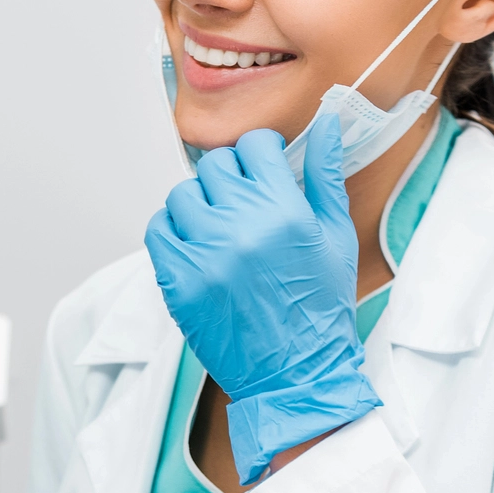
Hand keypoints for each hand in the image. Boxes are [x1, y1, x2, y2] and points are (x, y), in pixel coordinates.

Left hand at [144, 116, 381, 484]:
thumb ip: (325, 173)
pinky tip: (195, 244)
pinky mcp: (177, 281)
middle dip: (230, 177)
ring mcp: (203, 254)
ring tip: (220, 226)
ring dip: (199, 204)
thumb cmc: (318, 306)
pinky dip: (172, 230)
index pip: (253, 146)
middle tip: (243, 202)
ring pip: (182, 195)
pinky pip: (158, 230)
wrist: (296, 371)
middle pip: (214, 166)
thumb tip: (327, 121)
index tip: (262, 169)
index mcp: (283, 211)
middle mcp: (239, 227)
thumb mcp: (335, 235)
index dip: (259, 153)